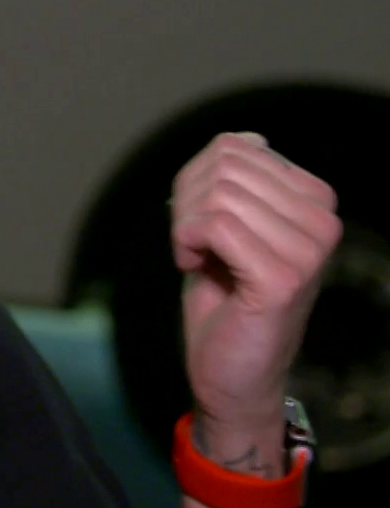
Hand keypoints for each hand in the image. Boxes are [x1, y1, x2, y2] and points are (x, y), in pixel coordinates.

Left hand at [172, 132, 343, 437]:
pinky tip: (196, 269)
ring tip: (198, 258)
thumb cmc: (225, 297)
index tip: (201, 225)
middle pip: (222, 167)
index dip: (195, 181)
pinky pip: (214, 225)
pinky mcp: (284, 276)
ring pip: (217, 194)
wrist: (232, 371)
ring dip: (185, 225)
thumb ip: (235, 180)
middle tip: (192, 243)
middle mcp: (323, 220)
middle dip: (186, 201)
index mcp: (315, 200)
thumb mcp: (229, 224)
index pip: (234, 147)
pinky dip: (186, 243)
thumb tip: (244, 137)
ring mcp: (309, 249)